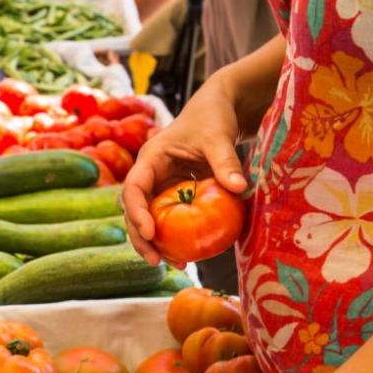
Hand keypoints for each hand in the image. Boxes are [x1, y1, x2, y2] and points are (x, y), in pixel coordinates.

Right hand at [122, 77, 246, 266]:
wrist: (219, 108)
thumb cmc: (214, 117)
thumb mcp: (219, 137)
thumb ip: (226, 162)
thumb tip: (239, 189)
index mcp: (150, 158)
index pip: (133, 188)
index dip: (136, 212)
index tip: (150, 233)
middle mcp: (149, 174)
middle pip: (133, 211)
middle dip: (141, 238)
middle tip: (157, 261)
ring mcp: (159, 185)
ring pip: (147, 218)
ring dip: (155, 242)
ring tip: (174, 264)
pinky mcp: (173, 193)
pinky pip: (167, 217)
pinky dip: (173, 236)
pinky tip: (188, 254)